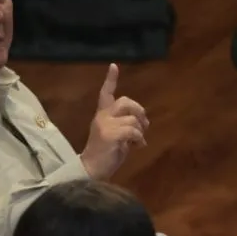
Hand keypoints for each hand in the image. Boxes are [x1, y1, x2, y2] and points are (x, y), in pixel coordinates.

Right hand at [79, 63, 149, 180]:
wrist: (92, 170)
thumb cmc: (105, 154)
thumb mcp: (115, 136)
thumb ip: (124, 125)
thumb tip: (141, 122)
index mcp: (102, 115)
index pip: (105, 93)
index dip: (110, 80)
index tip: (114, 65)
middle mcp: (102, 117)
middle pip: (125, 101)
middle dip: (139, 111)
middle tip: (144, 125)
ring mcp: (105, 125)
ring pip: (133, 119)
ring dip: (141, 131)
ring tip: (137, 142)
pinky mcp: (110, 135)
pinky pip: (134, 131)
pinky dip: (139, 139)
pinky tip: (137, 147)